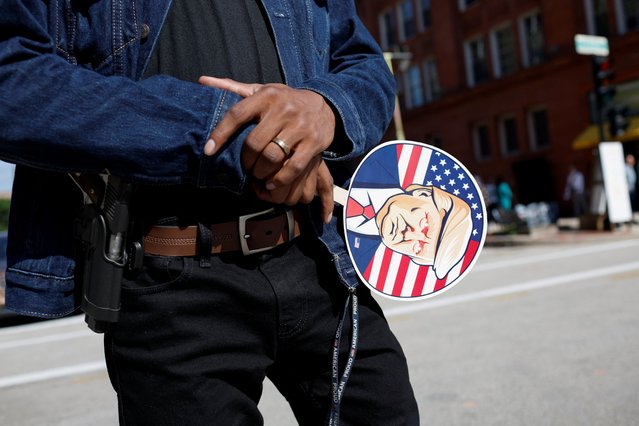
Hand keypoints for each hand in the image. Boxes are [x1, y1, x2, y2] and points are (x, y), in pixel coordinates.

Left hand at [199, 76, 334, 221]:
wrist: (324, 105)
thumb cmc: (284, 101)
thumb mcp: (262, 90)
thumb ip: (233, 88)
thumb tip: (202, 81)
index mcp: (266, 96)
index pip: (237, 114)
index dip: (220, 134)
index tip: (208, 151)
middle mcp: (284, 109)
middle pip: (254, 142)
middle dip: (246, 160)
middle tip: (245, 167)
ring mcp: (300, 127)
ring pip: (272, 156)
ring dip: (260, 172)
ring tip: (258, 175)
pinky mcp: (314, 143)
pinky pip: (293, 167)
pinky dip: (280, 179)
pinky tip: (272, 184)